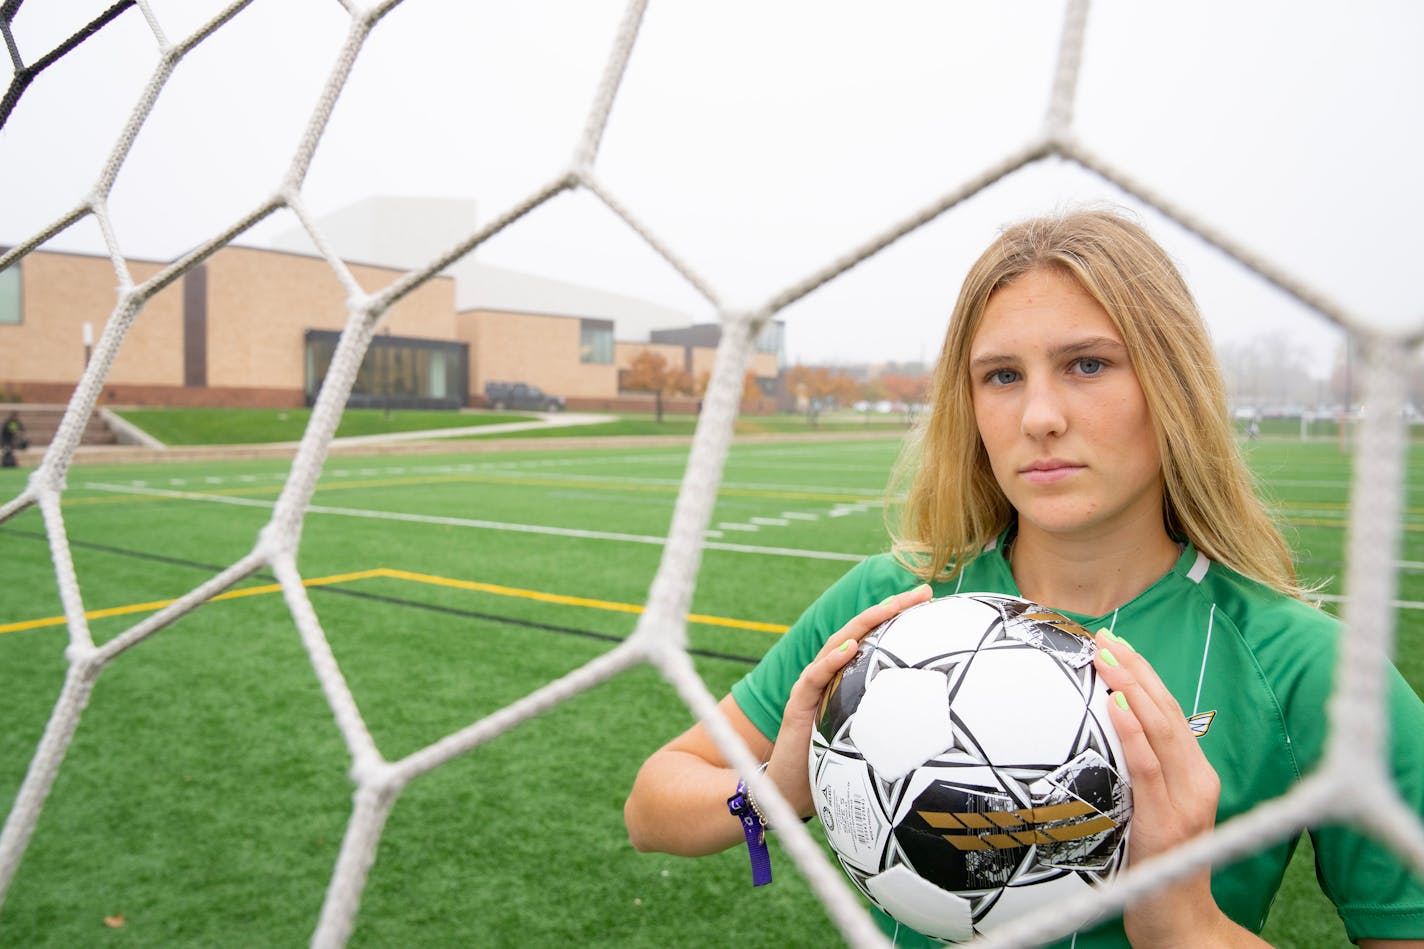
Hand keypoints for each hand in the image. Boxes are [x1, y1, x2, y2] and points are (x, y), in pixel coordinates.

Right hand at [765, 584, 933, 815]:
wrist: (789, 791)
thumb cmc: (832, 769)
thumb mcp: (870, 745)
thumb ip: (893, 730)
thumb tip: (942, 733)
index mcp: (849, 679)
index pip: (878, 640)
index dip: (901, 619)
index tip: (931, 602)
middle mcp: (832, 674)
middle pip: (862, 631)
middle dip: (891, 608)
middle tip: (921, 592)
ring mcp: (814, 685)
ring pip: (839, 643)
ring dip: (864, 623)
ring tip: (889, 607)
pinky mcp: (798, 702)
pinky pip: (815, 676)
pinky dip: (832, 660)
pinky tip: (850, 648)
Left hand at [1093, 630, 1264, 947]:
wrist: (1178, 924)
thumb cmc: (1153, 867)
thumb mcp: (1144, 812)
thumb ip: (1130, 777)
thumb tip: (1089, 742)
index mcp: (1192, 774)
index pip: (1168, 712)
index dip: (1144, 674)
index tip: (1115, 642)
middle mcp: (1196, 780)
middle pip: (1167, 711)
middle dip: (1136, 669)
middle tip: (1104, 637)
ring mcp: (1185, 801)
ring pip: (1162, 730)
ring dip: (1133, 688)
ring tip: (1107, 657)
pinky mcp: (1167, 823)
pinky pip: (1147, 769)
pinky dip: (1133, 733)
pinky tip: (1115, 707)